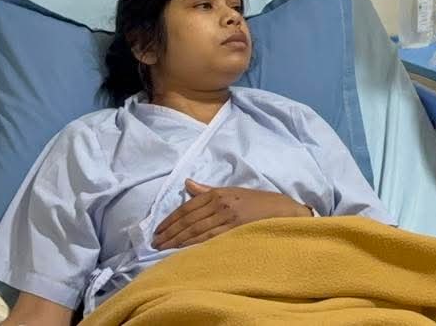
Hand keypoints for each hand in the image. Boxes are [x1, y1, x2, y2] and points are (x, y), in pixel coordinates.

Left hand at [151, 180, 310, 249]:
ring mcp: (227, 218)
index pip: (187, 207)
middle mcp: (220, 204)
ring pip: (196, 231)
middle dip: (170, 232)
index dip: (170, 219)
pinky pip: (209, 239)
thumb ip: (207, 190)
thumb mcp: (231, 192)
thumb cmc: (255, 202)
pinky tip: (183, 251)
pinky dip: (194, 245)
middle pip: (189, 220)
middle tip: (155, 242)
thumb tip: (187, 184)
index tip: (158, 230)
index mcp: (217, 193)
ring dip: (177, 240)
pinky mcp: (234, 230)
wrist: (280, 210)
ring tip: (163, 248)